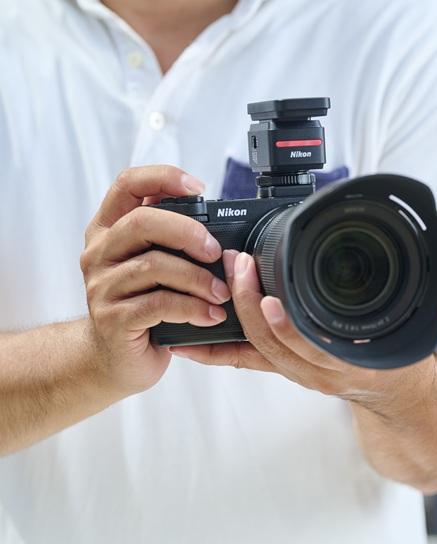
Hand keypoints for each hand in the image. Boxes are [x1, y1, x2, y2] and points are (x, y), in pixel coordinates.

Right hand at [79, 166, 231, 396]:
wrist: (116, 359)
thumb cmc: (144, 307)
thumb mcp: (155, 266)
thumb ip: (171, 240)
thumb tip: (221, 222)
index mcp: (109, 230)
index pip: (127, 184)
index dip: (163, 178)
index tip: (199, 188)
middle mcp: (99, 253)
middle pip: (142, 222)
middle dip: (189, 232)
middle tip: (217, 252)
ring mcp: (102, 287)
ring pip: (154, 266)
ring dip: (199, 278)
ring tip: (223, 292)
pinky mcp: (113, 319)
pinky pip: (159, 304)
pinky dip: (193, 308)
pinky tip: (211, 315)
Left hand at [170, 251, 436, 407]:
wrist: (397, 395)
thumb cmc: (398, 359)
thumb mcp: (399, 333)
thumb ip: (381, 308)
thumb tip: (378, 269)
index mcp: (346, 360)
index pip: (310, 345)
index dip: (287, 325)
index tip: (268, 299)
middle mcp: (318, 370)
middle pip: (273, 342)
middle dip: (250, 302)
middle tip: (239, 263)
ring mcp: (301, 372)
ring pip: (258, 349)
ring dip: (233, 316)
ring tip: (219, 281)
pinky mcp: (289, 370)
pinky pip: (249, 361)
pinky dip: (220, 350)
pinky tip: (193, 340)